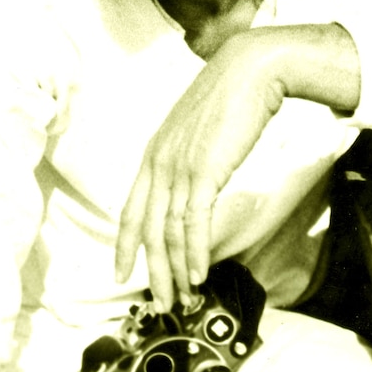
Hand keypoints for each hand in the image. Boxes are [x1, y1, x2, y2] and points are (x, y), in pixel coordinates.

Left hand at [116, 31, 286, 308]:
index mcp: (154, 155)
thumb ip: (189, 157)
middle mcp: (159, 164)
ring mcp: (179, 168)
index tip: (122, 273)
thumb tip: (196, 180)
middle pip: (148, 230)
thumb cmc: (230, 96)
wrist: (249, 69)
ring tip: (182, 297)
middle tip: (159, 301)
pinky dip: (195, 252)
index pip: (131, 210)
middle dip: (152, 270)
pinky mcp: (204, 172)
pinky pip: (194, 222)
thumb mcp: (198, 130)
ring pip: (170, 232)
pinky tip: (199, 274)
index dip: (126, 245)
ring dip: (176, 269)